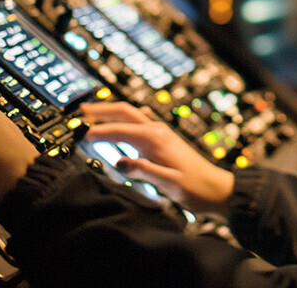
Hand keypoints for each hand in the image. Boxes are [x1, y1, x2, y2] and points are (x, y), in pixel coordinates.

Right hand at [79, 101, 234, 216]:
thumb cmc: (194, 187)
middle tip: (81, 111)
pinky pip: (141, 121)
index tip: (80, 135)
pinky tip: (124, 120)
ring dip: (112, 111)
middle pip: (125, 112)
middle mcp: (157, 130)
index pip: (120, 130)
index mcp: (155, 138)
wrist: (215, 187)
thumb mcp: (168, 183)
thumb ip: (144, 171)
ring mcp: (161, 132)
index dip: (98, 131)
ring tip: (93, 113)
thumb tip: (119, 161)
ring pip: (132, 114)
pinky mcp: (163, 138)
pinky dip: (126, 118)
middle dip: (102, 110)